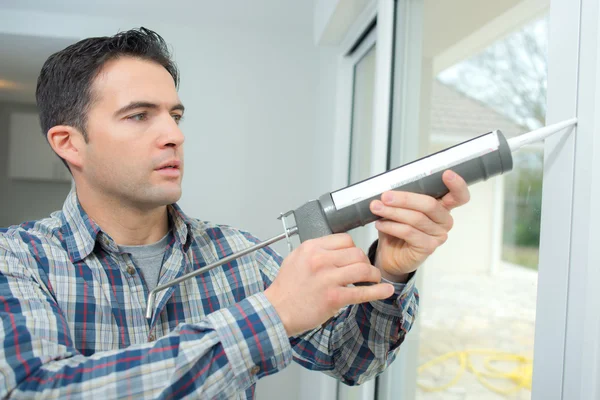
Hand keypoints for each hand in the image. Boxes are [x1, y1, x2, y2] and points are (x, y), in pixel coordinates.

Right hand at [264, 233, 394, 336]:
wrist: (276, 311)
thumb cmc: (285, 288)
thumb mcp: (296, 259)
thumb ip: (316, 252)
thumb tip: (336, 250)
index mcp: (311, 248)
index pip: (344, 239)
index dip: (354, 248)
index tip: (355, 257)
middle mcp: (320, 260)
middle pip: (356, 253)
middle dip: (365, 262)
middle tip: (365, 271)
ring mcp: (327, 279)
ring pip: (363, 268)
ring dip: (373, 275)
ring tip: (373, 280)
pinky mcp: (333, 297)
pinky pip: (362, 291)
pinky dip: (378, 291)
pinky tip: (386, 290)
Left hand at [368, 170, 469, 281]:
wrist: (391, 254)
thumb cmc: (398, 228)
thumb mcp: (400, 208)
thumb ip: (402, 196)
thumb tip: (388, 187)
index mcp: (442, 206)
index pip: (458, 196)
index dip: (457, 185)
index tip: (446, 174)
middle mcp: (444, 221)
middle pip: (430, 204)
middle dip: (404, 198)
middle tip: (385, 196)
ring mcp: (438, 235)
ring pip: (416, 218)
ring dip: (393, 212)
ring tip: (376, 208)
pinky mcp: (428, 247)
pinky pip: (409, 232)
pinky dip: (391, 226)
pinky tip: (380, 223)